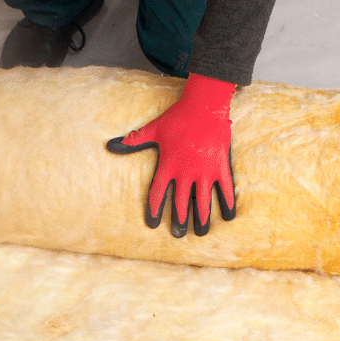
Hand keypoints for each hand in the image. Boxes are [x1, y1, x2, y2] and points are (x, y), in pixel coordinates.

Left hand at [107, 72, 235, 236]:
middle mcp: (185, 173)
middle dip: (178, 221)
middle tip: (177, 235)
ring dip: (201, 219)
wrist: (205, 106)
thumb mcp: (153, 129)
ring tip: (200, 233)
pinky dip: (227, 203)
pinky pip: (225, 190)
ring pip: (202, 202)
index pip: (157, 194)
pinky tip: (228, 217)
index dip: (153, 210)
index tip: (152, 224)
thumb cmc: (178, 117)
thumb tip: (111, 145)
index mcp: (168, 166)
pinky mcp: (220, 167)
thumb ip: (134, 141)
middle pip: (180, 203)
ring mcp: (204, 171)